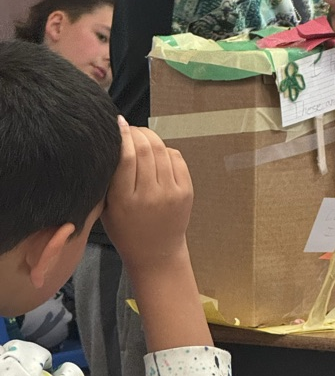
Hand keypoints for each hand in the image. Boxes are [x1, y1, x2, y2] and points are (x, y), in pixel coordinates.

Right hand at [101, 119, 193, 272]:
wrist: (157, 253)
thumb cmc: (126, 231)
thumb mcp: (107, 209)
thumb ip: (107, 181)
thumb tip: (111, 144)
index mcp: (125, 201)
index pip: (126, 158)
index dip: (122, 135)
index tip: (117, 123)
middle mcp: (150, 195)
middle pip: (145, 150)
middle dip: (136, 132)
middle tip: (128, 128)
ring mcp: (171, 193)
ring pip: (161, 150)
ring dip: (150, 137)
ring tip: (141, 136)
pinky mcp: (186, 191)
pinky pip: (176, 158)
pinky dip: (165, 149)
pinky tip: (156, 152)